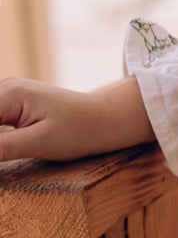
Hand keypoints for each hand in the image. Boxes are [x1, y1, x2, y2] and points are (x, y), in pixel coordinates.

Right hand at [0, 76, 153, 164]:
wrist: (107, 119)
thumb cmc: (80, 131)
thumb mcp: (38, 144)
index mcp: (9, 95)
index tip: (1, 150)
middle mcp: (5, 87)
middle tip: (9, 149)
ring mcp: (8, 93)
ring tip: (14, 148)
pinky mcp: (13, 102)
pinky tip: (6, 147)